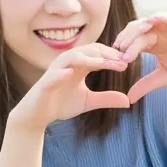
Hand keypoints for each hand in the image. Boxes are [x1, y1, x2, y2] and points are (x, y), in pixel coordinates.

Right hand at [11, 43, 130, 130]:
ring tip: (104, 64)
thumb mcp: (89, 102)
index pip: (98, 54)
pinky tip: (70, 74)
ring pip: (73, 58)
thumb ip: (107, 99)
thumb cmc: (61, 104)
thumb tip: (128, 101)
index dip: (113, 57)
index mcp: (79, 65)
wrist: (38, 114)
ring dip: (89, 59)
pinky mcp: (45, 82)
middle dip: (106, 54)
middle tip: (122, 60)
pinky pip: (54, 74)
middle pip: (89, 51)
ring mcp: (56, 71)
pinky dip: (61, 73)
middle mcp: (68, 63)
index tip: (128, 62)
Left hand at [112, 13, 166, 103]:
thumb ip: (145, 84)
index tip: (114, 61)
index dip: (123, 49)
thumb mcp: (163, 78)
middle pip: (137, 30)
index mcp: (153, 43)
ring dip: (136, 31)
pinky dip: (158, 18)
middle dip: (126, 39)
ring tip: (127, 43)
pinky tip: (149, 23)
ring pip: (148, 23)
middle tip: (117, 51)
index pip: (133, 41)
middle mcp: (160, 31)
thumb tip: (128, 99)